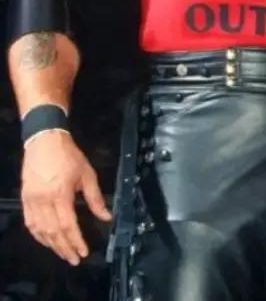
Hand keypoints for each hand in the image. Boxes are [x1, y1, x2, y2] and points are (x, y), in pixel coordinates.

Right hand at [21, 131, 110, 264]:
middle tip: (74, 259)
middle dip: (64, 248)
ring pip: (39, 230)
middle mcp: (43, 201)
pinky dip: (38, 235)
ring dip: (51, 244)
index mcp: (60, 195)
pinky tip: (46, 241)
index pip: (68, 225)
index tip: (83, 252)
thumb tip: (106, 216)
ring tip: (63, 253)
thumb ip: (96, 198)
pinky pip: (30, 222)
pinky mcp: (24, 199)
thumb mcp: (87, 175)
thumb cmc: (69, 156)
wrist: (44, 141)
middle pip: (53, 232)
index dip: (75, 241)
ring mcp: (31, 201)